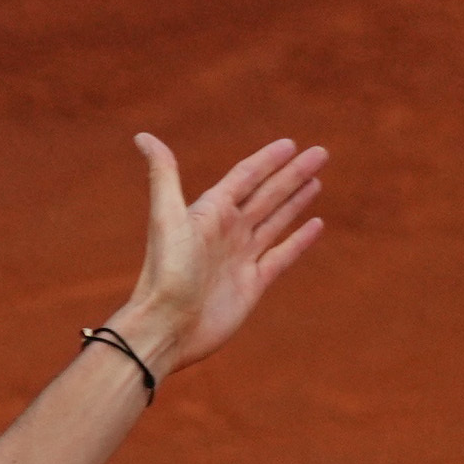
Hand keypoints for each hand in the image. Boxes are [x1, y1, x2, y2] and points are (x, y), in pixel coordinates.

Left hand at [109, 133, 325, 379]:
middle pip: (267, 194)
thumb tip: (143, 136)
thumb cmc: (165, 273)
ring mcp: (241, 258)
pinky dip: (299, 241)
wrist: (166, 327)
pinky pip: (282, 256)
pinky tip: (316, 225)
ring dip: (296, 201)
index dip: (267, 160)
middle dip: (293, 174)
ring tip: (316, 181)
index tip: (291, 144)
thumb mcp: (167, 217)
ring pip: (276, 221)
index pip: (245, 177)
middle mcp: (227, 232)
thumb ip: (164, 175)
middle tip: (320, 152)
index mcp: (210, 212)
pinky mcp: (252, 285)